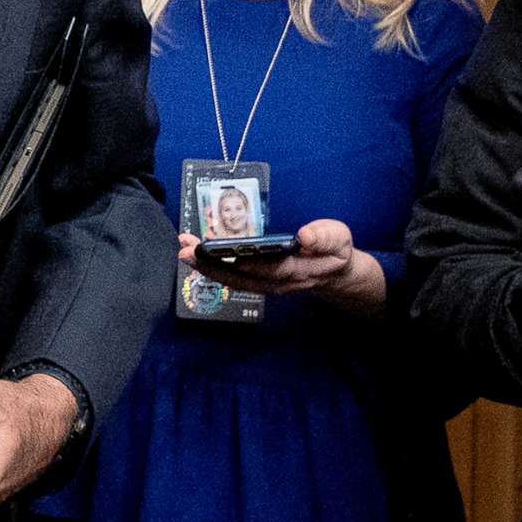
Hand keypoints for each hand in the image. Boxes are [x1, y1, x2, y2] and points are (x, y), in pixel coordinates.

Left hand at [176, 219, 384, 311]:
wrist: (334, 271)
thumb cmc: (334, 250)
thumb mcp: (338, 239)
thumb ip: (325, 237)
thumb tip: (305, 235)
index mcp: (297, 271)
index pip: (269, 268)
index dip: (247, 261)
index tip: (223, 251)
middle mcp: (277, 283)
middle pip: (242, 277)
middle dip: (212, 264)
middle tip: (186, 249)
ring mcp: (266, 286)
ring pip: (233, 280)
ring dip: (206, 266)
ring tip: (183, 249)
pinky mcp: (259, 282)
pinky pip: (233, 278)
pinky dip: (213, 268)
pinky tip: (196, 256)